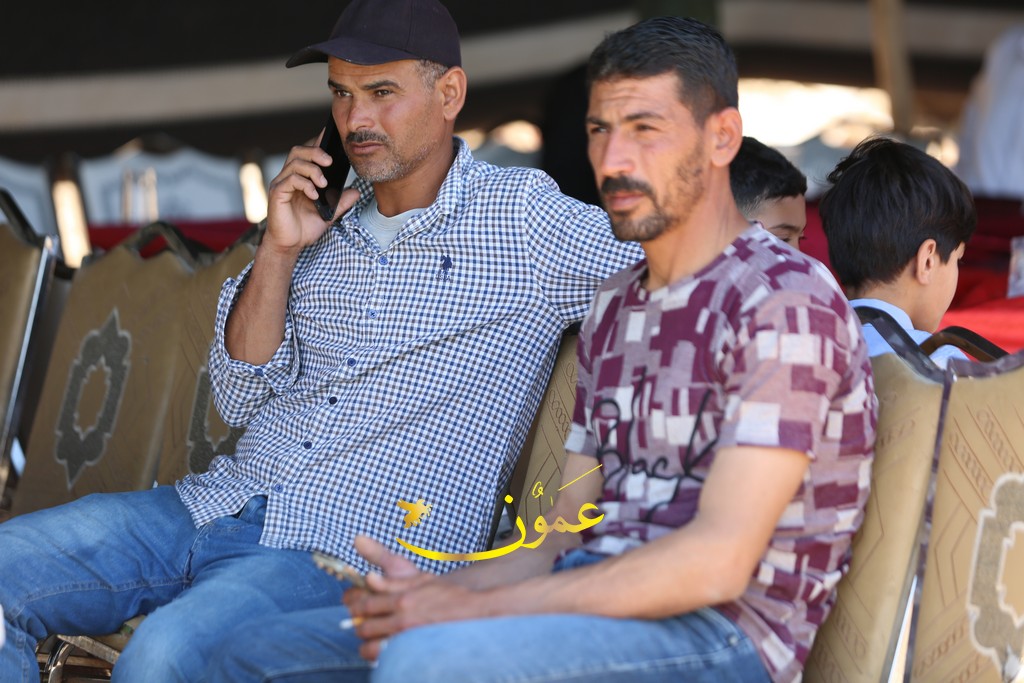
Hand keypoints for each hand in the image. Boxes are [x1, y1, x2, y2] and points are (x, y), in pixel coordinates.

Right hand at [264, 130, 358, 255]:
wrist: (290, 245)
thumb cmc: (304, 228)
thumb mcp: (329, 214)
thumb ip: (341, 202)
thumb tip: (356, 191)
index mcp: (300, 178)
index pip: (308, 154)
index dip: (318, 142)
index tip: (331, 134)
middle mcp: (288, 177)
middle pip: (298, 151)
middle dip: (316, 152)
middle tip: (330, 161)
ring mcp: (281, 184)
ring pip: (294, 163)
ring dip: (312, 170)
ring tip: (323, 183)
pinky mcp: (277, 194)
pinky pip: (290, 180)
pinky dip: (304, 184)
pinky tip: (314, 194)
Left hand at [344, 536, 482, 660]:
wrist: (475, 614)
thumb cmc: (449, 596)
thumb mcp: (422, 581)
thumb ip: (393, 582)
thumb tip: (369, 579)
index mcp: (402, 600)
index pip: (365, 605)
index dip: (356, 608)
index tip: (357, 610)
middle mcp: (403, 620)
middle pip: (365, 628)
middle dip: (360, 627)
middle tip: (365, 625)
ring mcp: (408, 639)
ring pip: (371, 648)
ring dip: (367, 644)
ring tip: (375, 640)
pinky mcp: (414, 653)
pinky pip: (387, 659)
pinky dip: (381, 656)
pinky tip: (387, 651)